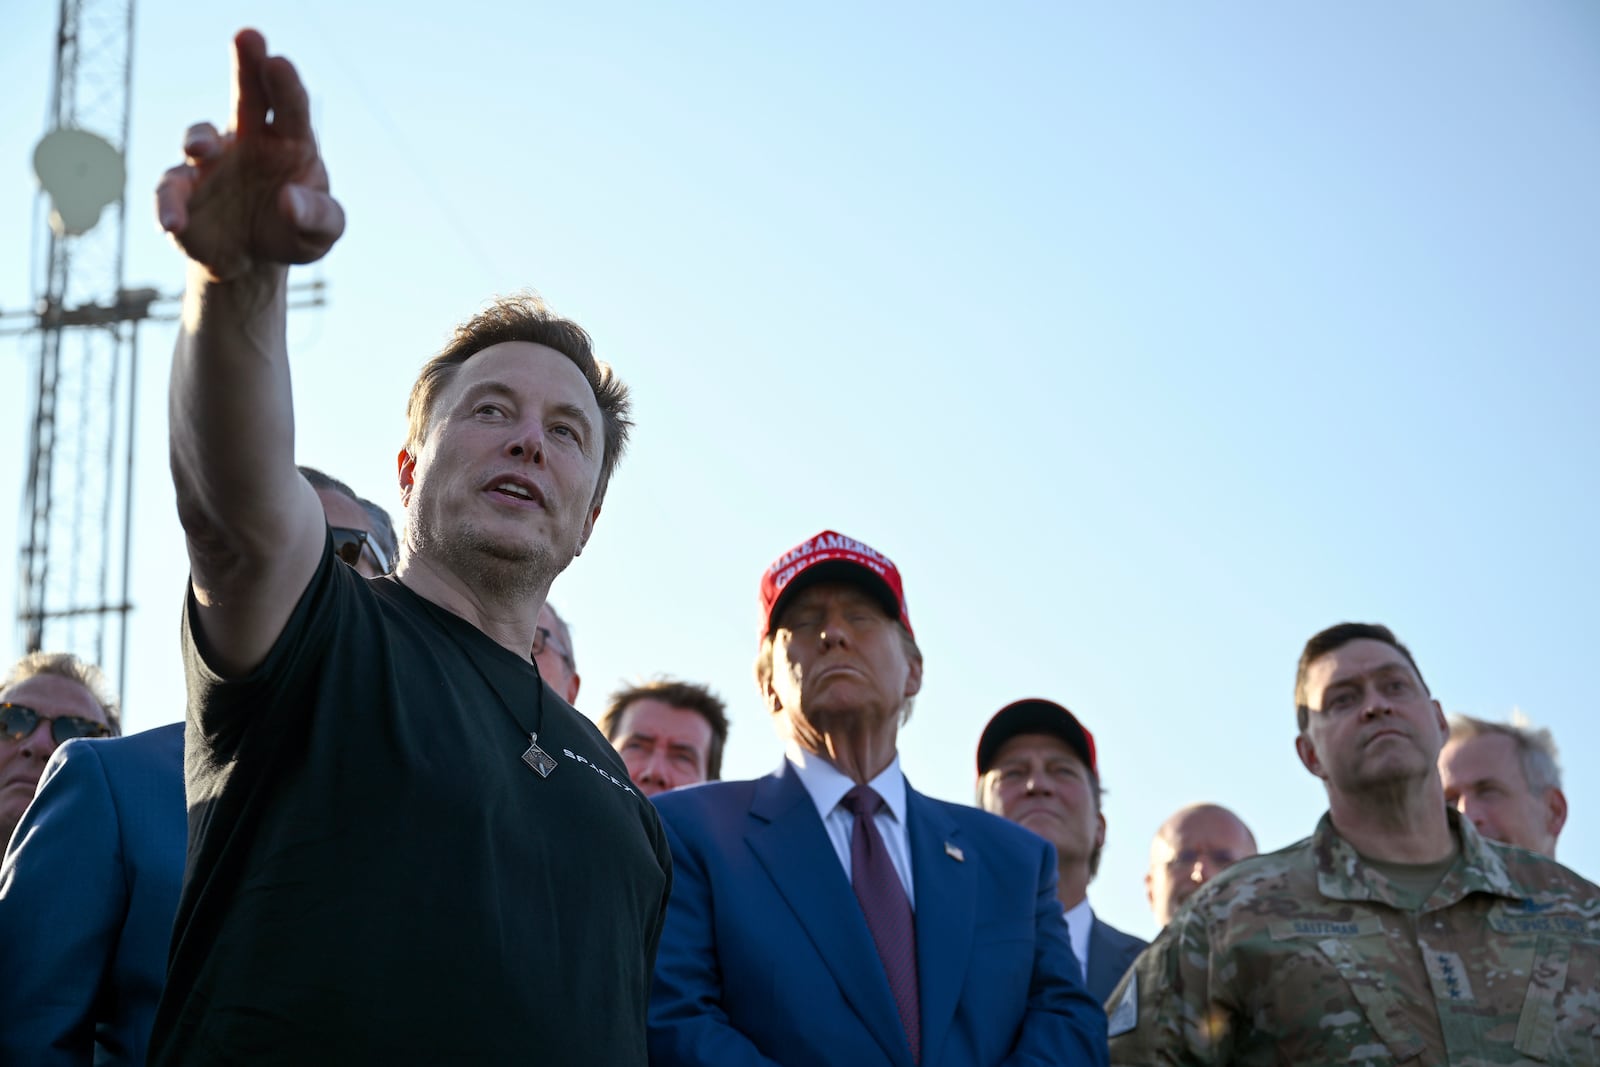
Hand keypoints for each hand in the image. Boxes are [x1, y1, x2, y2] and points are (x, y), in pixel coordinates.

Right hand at [156, 29, 344, 280]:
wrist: (253, 262)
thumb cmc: (294, 233)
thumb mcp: (321, 232)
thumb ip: (317, 217)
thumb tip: (289, 200)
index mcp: (290, 142)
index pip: (291, 107)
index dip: (285, 83)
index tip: (279, 62)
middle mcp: (248, 140)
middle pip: (248, 95)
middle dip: (247, 65)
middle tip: (248, 35)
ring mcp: (211, 161)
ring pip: (200, 137)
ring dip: (198, 138)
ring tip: (199, 149)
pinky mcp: (183, 190)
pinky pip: (170, 190)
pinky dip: (168, 204)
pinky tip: (172, 224)